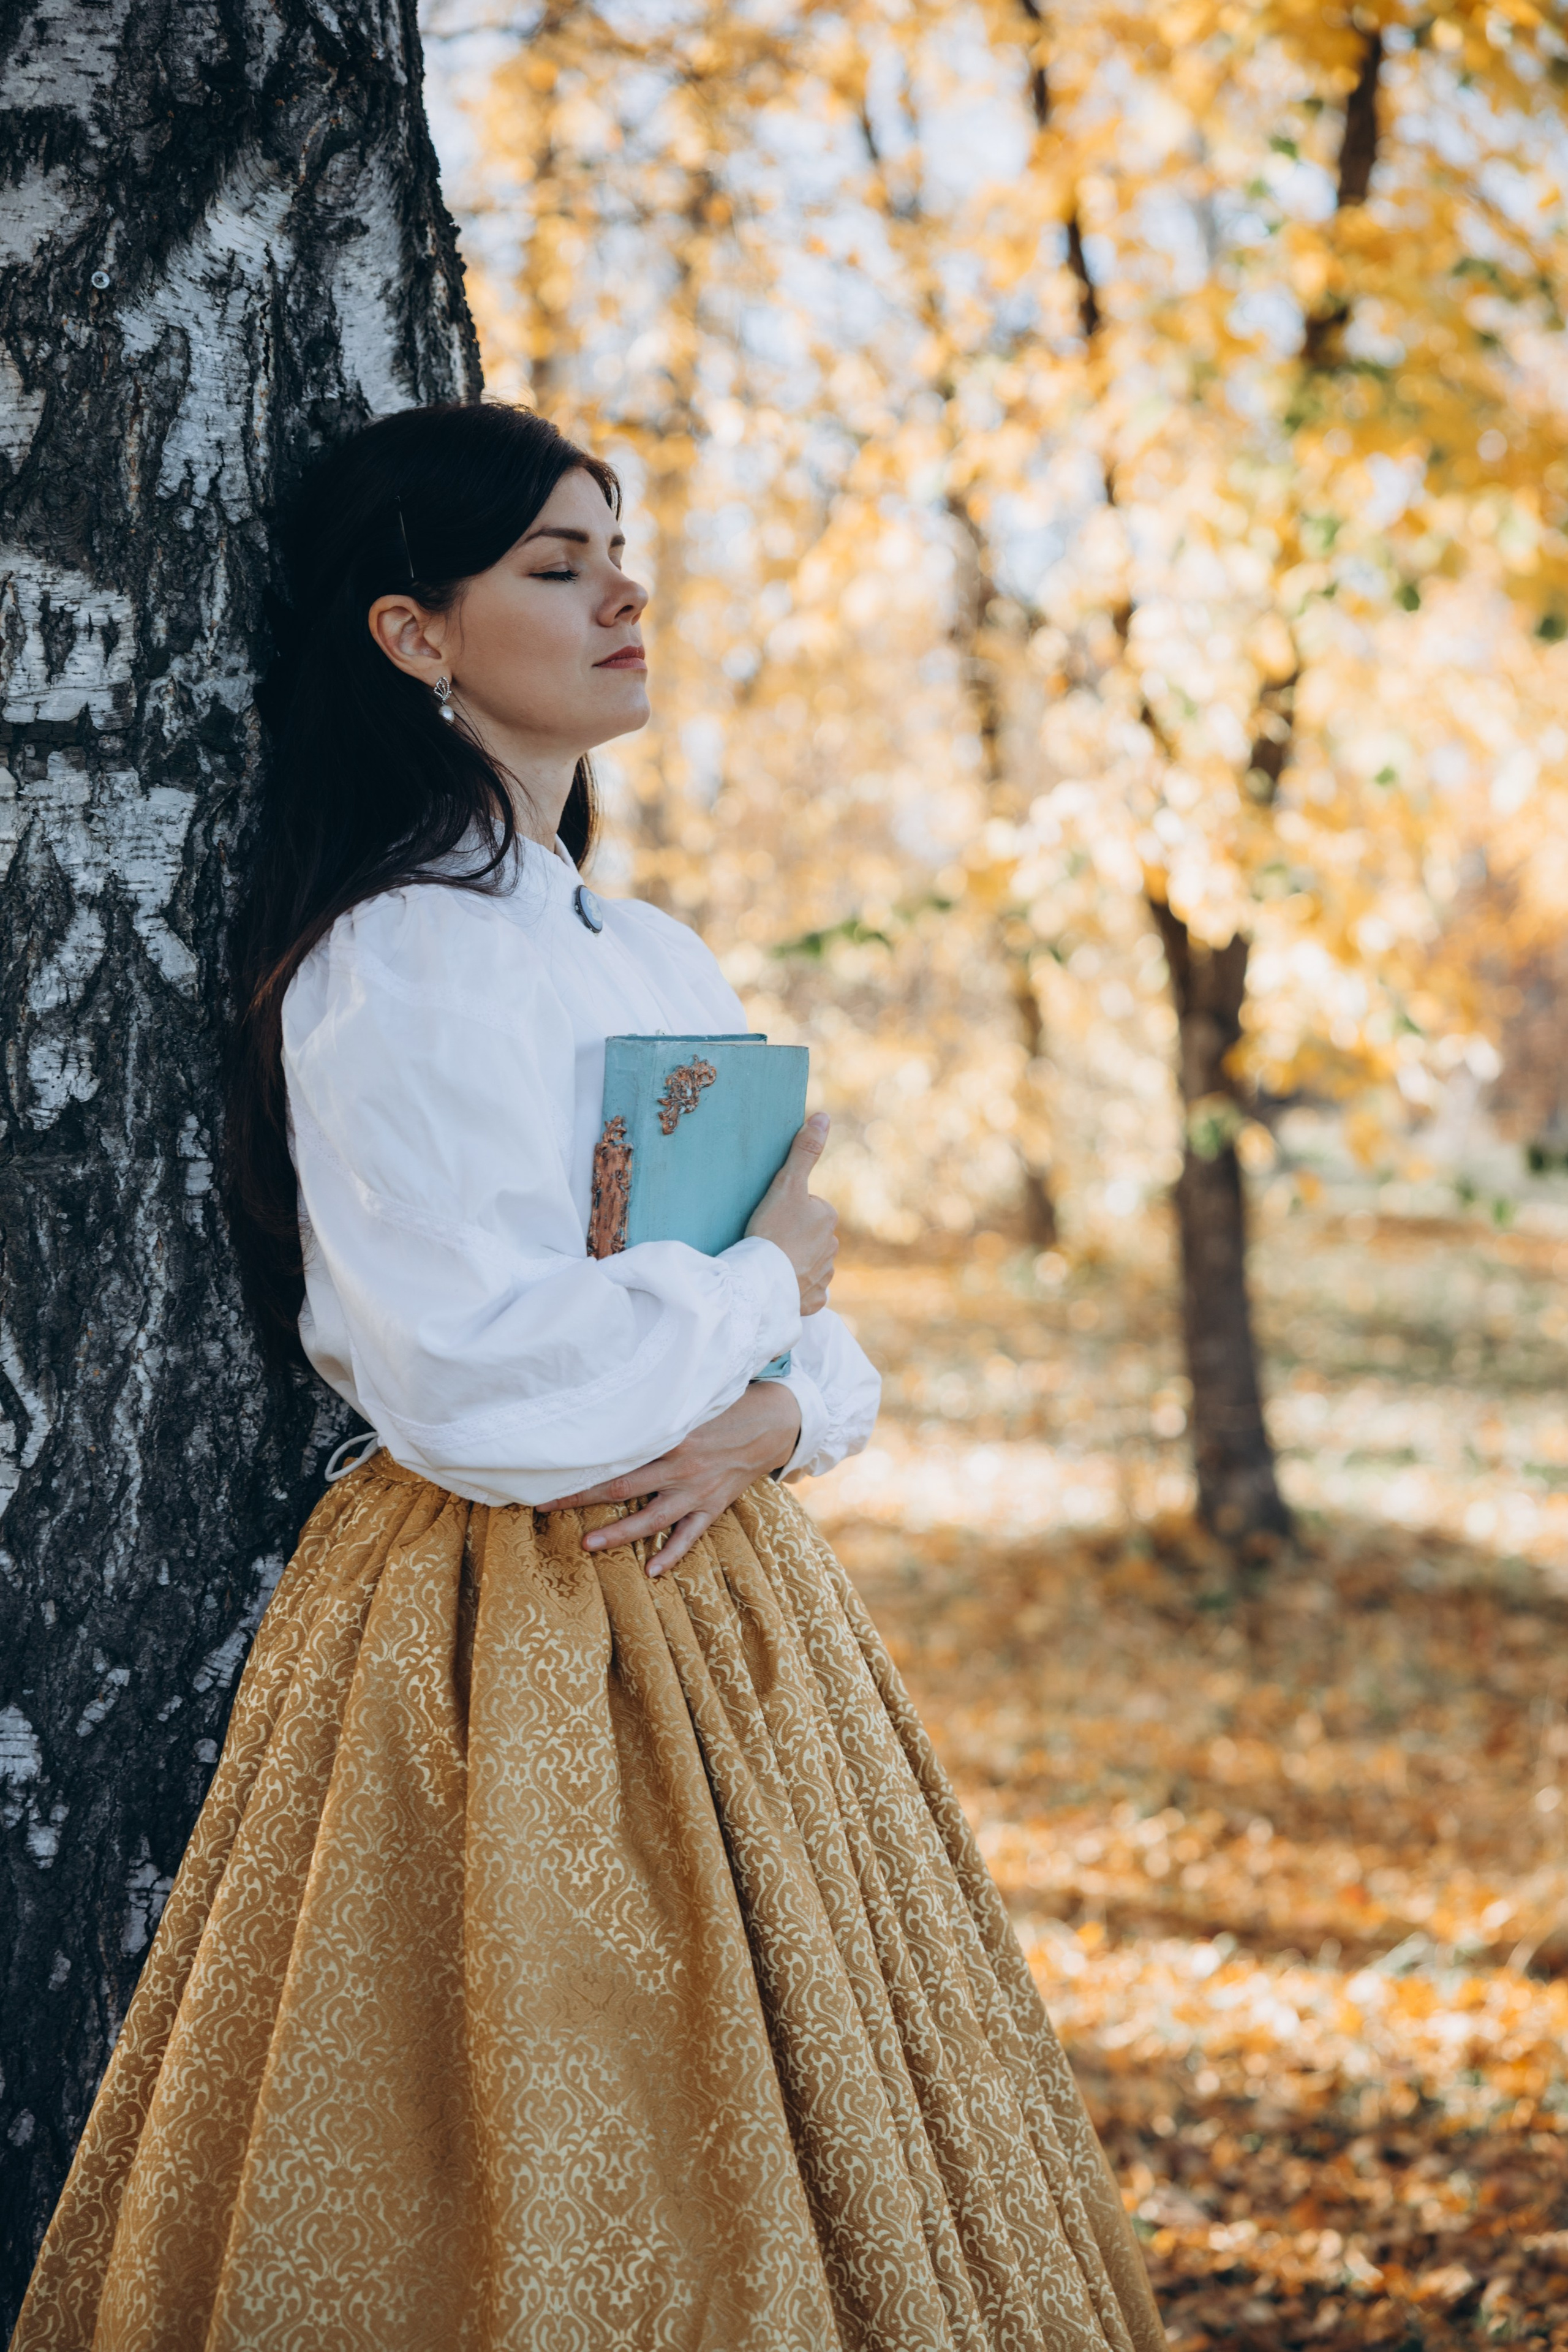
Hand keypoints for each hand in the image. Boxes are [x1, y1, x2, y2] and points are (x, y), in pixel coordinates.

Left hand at [539, 1381, 802, 1573]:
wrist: (773, 1424)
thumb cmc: (724, 1408)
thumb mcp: (689, 1404)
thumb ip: (654, 1413)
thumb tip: (611, 1412)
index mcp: (670, 1438)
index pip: (617, 1452)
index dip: (583, 1462)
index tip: (548, 1469)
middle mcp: (680, 1467)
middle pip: (622, 1486)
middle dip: (582, 1497)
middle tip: (547, 1507)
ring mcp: (697, 1491)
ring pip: (651, 1517)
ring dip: (618, 1533)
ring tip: (587, 1545)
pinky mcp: (713, 1506)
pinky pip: (689, 1535)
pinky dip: (671, 1553)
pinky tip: (651, 1570)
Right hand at [746, 1113, 838, 1315]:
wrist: (762, 1279)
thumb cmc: (772, 1229)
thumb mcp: (786, 1184)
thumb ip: (804, 1151)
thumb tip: (822, 1116)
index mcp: (827, 1218)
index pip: (808, 1208)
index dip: (786, 1211)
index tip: (771, 1219)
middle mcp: (832, 1247)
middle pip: (808, 1236)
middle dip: (791, 1238)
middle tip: (767, 1240)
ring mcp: (823, 1276)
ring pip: (808, 1263)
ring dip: (793, 1263)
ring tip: (770, 1263)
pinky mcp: (813, 1300)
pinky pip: (807, 1292)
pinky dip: (795, 1289)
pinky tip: (780, 1285)